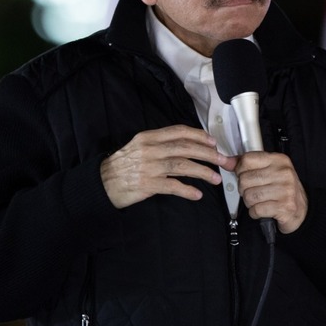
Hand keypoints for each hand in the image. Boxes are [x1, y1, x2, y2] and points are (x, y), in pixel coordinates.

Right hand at [101, 125, 230, 208]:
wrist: (102, 183)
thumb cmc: (124, 166)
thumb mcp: (139, 147)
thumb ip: (161, 143)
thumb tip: (189, 145)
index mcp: (149, 137)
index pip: (179, 132)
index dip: (199, 136)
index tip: (213, 142)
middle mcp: (150, 149)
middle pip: (185, 148)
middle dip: (208, 154)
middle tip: (223, 161)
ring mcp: (148, 167)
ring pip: (182, 166)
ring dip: (203, 172)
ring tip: (216, 179)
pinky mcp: (147, 185)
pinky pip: (172, 186)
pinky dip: (187, 190)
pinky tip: (197, 194)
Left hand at [227, 151, 307, 233]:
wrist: (302, 209)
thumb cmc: (283, 189)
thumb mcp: (269, 172)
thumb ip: (248, 166)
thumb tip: (227, 162)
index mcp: (279, 160)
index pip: (247, 159)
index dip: (240, 170)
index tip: (244, 175)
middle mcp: (284, 173)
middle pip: (245, 179)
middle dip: (244, 189)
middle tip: (253, 191)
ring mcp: (285, 190)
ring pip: (249, 195)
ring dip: (249, 202)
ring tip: (258, 201)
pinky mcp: (284, 207)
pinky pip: (256, 209)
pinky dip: (255, 212)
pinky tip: (262, 210)